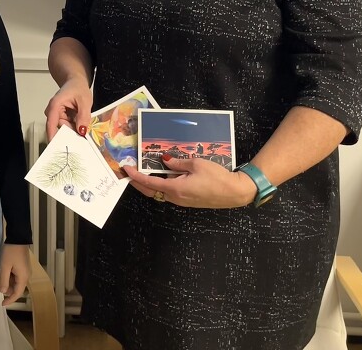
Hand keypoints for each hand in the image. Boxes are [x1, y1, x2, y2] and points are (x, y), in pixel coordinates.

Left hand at [0, 244, 30, 305]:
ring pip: (16, 282)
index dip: (10, 300)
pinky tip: (4, 274)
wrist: (18, 237)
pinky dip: (10, 278)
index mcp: (23, 277)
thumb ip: (4, 280)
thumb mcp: (5, 266)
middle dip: (7, 290)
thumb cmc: (11, 252)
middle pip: (17, 288)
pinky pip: (17, 276)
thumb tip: (3, 292)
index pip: (17, 293)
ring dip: (8, 283)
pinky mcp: (23, 266)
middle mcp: (27, 276)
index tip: (2, 304)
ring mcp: (26, 271)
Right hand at [44, 77, 91, 140]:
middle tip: (83, 131)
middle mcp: (53, 111)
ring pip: (65, 128)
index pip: (51, 124)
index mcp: (55, 105)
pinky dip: (75, 125)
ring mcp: (56, 115)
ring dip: (75, 127)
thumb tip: (81, 130)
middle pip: (61, 128)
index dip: (53, 136)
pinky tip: (80, 120)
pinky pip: (68, 126)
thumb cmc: (77, 88)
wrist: (75, 82)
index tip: (56, 147)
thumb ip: (83, 116)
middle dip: (72, 131)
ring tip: (82, 118)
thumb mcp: (84, 101)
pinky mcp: (60, 118)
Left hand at [123, 156, 257, 208]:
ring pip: (160, 193)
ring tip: (143, 172)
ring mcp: (182, 201)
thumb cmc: (217, 176)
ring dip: (150, 184)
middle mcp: (176, 198)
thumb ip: (177, 163)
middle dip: (138, 182)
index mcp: (175, 188)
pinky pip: (169, 193)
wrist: (235, 192)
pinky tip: (162, 176)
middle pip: (151, 191)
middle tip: (130, 171)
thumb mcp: (196, 164)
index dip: (136, 176)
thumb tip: (164, 161)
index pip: (149, 183)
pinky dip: (161, 185)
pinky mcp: (188, 201)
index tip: (127, 169)